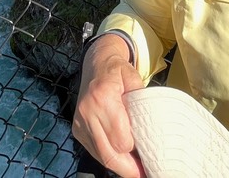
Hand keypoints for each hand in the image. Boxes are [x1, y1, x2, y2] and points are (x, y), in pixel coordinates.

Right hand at [72, 33, 146, 177]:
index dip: (136, 151)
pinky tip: (122, 158)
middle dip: (128, 169)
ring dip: (119, 165)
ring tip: (136, 170)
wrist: (96, 62)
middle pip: (109, 155)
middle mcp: (87, 113)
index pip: (121, 140)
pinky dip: (108, 156)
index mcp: (102, 99)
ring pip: (101, 156)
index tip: (150, 156)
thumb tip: (152, 131)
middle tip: (145, 173)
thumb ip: (142, 102)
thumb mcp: (134, 79)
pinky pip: (94, 150)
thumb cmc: (118, 71)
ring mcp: (80, 123)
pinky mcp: (77, 128)